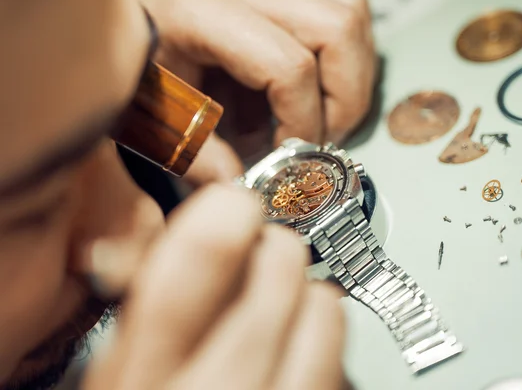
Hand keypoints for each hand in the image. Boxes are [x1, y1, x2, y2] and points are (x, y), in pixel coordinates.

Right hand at [82, 185, 346, 389]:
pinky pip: (344, 362)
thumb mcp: (123, 379)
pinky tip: (300, 365)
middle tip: (262, 262)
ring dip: (308, 299)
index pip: (199, 258)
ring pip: (327, 307)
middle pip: (280, 268)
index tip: (235, 204)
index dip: (226, 213)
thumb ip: (150, 310)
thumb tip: (185, 235)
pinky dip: (327, 350)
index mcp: (145, 376)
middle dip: (274, 252)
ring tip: (284, 319)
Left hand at [137, 0, 375, 181]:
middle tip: (323, 136)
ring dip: (351, 69)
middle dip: (345, 97)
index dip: (302, 122)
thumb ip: (193, 152)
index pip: (288, 67)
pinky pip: (336, 2)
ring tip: (325, 108)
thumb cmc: (125, 55)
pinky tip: (314, 79)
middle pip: (338, 26)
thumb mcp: (147, 110)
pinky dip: (340, 47)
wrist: (117, 9)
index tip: (290, 156)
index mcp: (198, 9)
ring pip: (348, 9)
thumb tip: (238, 186)